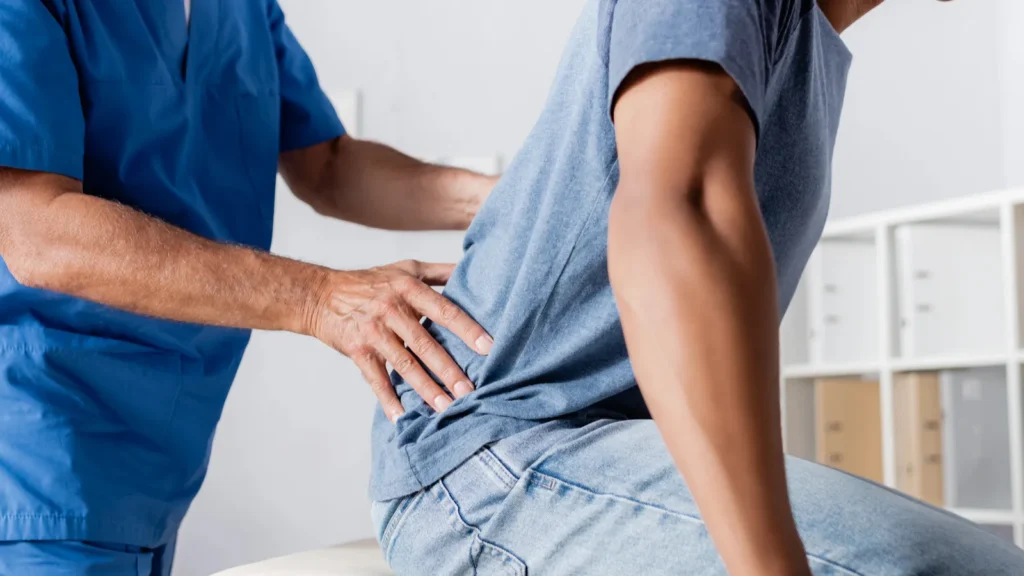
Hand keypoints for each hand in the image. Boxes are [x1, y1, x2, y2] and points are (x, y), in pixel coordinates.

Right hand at [304, 260, 491, 421]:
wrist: (319, 294)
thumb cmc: (370, 282)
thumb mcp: (406, 268)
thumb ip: (441, 270)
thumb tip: (475, 266)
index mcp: (408, 289)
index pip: (444, 310)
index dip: (467, 329)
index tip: (488, 347)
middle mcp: (391, 310)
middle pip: (426, 343)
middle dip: (449, 370)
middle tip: (471, 390)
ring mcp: (373, 332)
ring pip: (405, 364)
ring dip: (426, 389)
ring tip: (446, 407)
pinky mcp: (357, 350)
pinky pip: (375, 379)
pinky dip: (388, 399)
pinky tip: (402, 416)